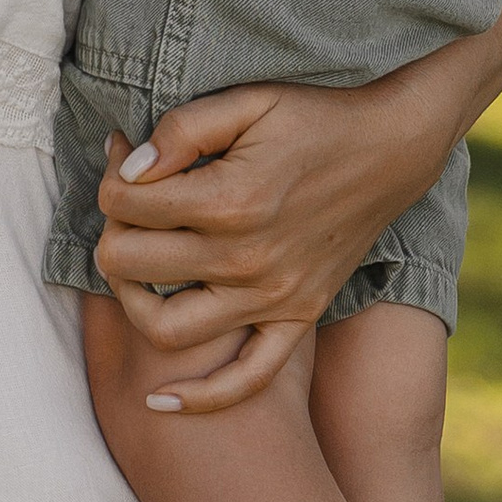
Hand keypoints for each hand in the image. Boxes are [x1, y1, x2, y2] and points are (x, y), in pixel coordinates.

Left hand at [90, 54, 478, 414]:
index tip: (122, 157)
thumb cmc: (314, 119)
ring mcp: (273, 298)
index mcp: (230, 200)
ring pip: (166, 329)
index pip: (128, 203)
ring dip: (131, 301)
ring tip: (133, 269)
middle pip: (130, 265)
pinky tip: (159, 399)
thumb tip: (129, 167)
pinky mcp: (297, 318)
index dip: (112, 176)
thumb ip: (182, 130)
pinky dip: (201, 397)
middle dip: (113, 231)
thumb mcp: (247, 102)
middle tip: (127, 207)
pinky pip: (247, 377)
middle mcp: (246, 260)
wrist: (390, 150)